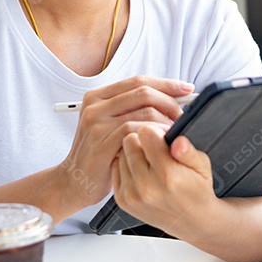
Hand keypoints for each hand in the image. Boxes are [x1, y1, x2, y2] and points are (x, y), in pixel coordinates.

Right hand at [59, 76, 193, 209]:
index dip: (167, 84)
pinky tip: (163, 141)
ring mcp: (96, 124)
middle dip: (170, 101)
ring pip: (143, 111)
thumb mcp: (110, 124)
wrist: (74, 180)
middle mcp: (95, 106)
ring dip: (166, 119)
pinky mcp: (101, 144)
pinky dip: (155, 134)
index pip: (139, 81)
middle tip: (182, 115)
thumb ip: (133, 108)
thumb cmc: (100, 152)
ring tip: (175, 130)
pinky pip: (136, 132)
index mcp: (98, 97)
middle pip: (143, 92)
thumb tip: (171, 95)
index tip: (186, 89)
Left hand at [112, 128, 217, 238]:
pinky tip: (142, 172)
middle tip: (157, 150)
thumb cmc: (196, 190)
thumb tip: (178, 141)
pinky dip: (126, 166)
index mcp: (168, 176)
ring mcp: (131, 195)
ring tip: (150, 163)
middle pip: (130, 141)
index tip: (163, 137)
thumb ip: (189, 152)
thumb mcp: (203, 167)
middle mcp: (146, 187)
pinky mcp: (122, 199)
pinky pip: (115, 167)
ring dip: (133, 153)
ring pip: (121, 153)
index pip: (146, 134)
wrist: (191, 221)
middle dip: (143, 141)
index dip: (156, 130)